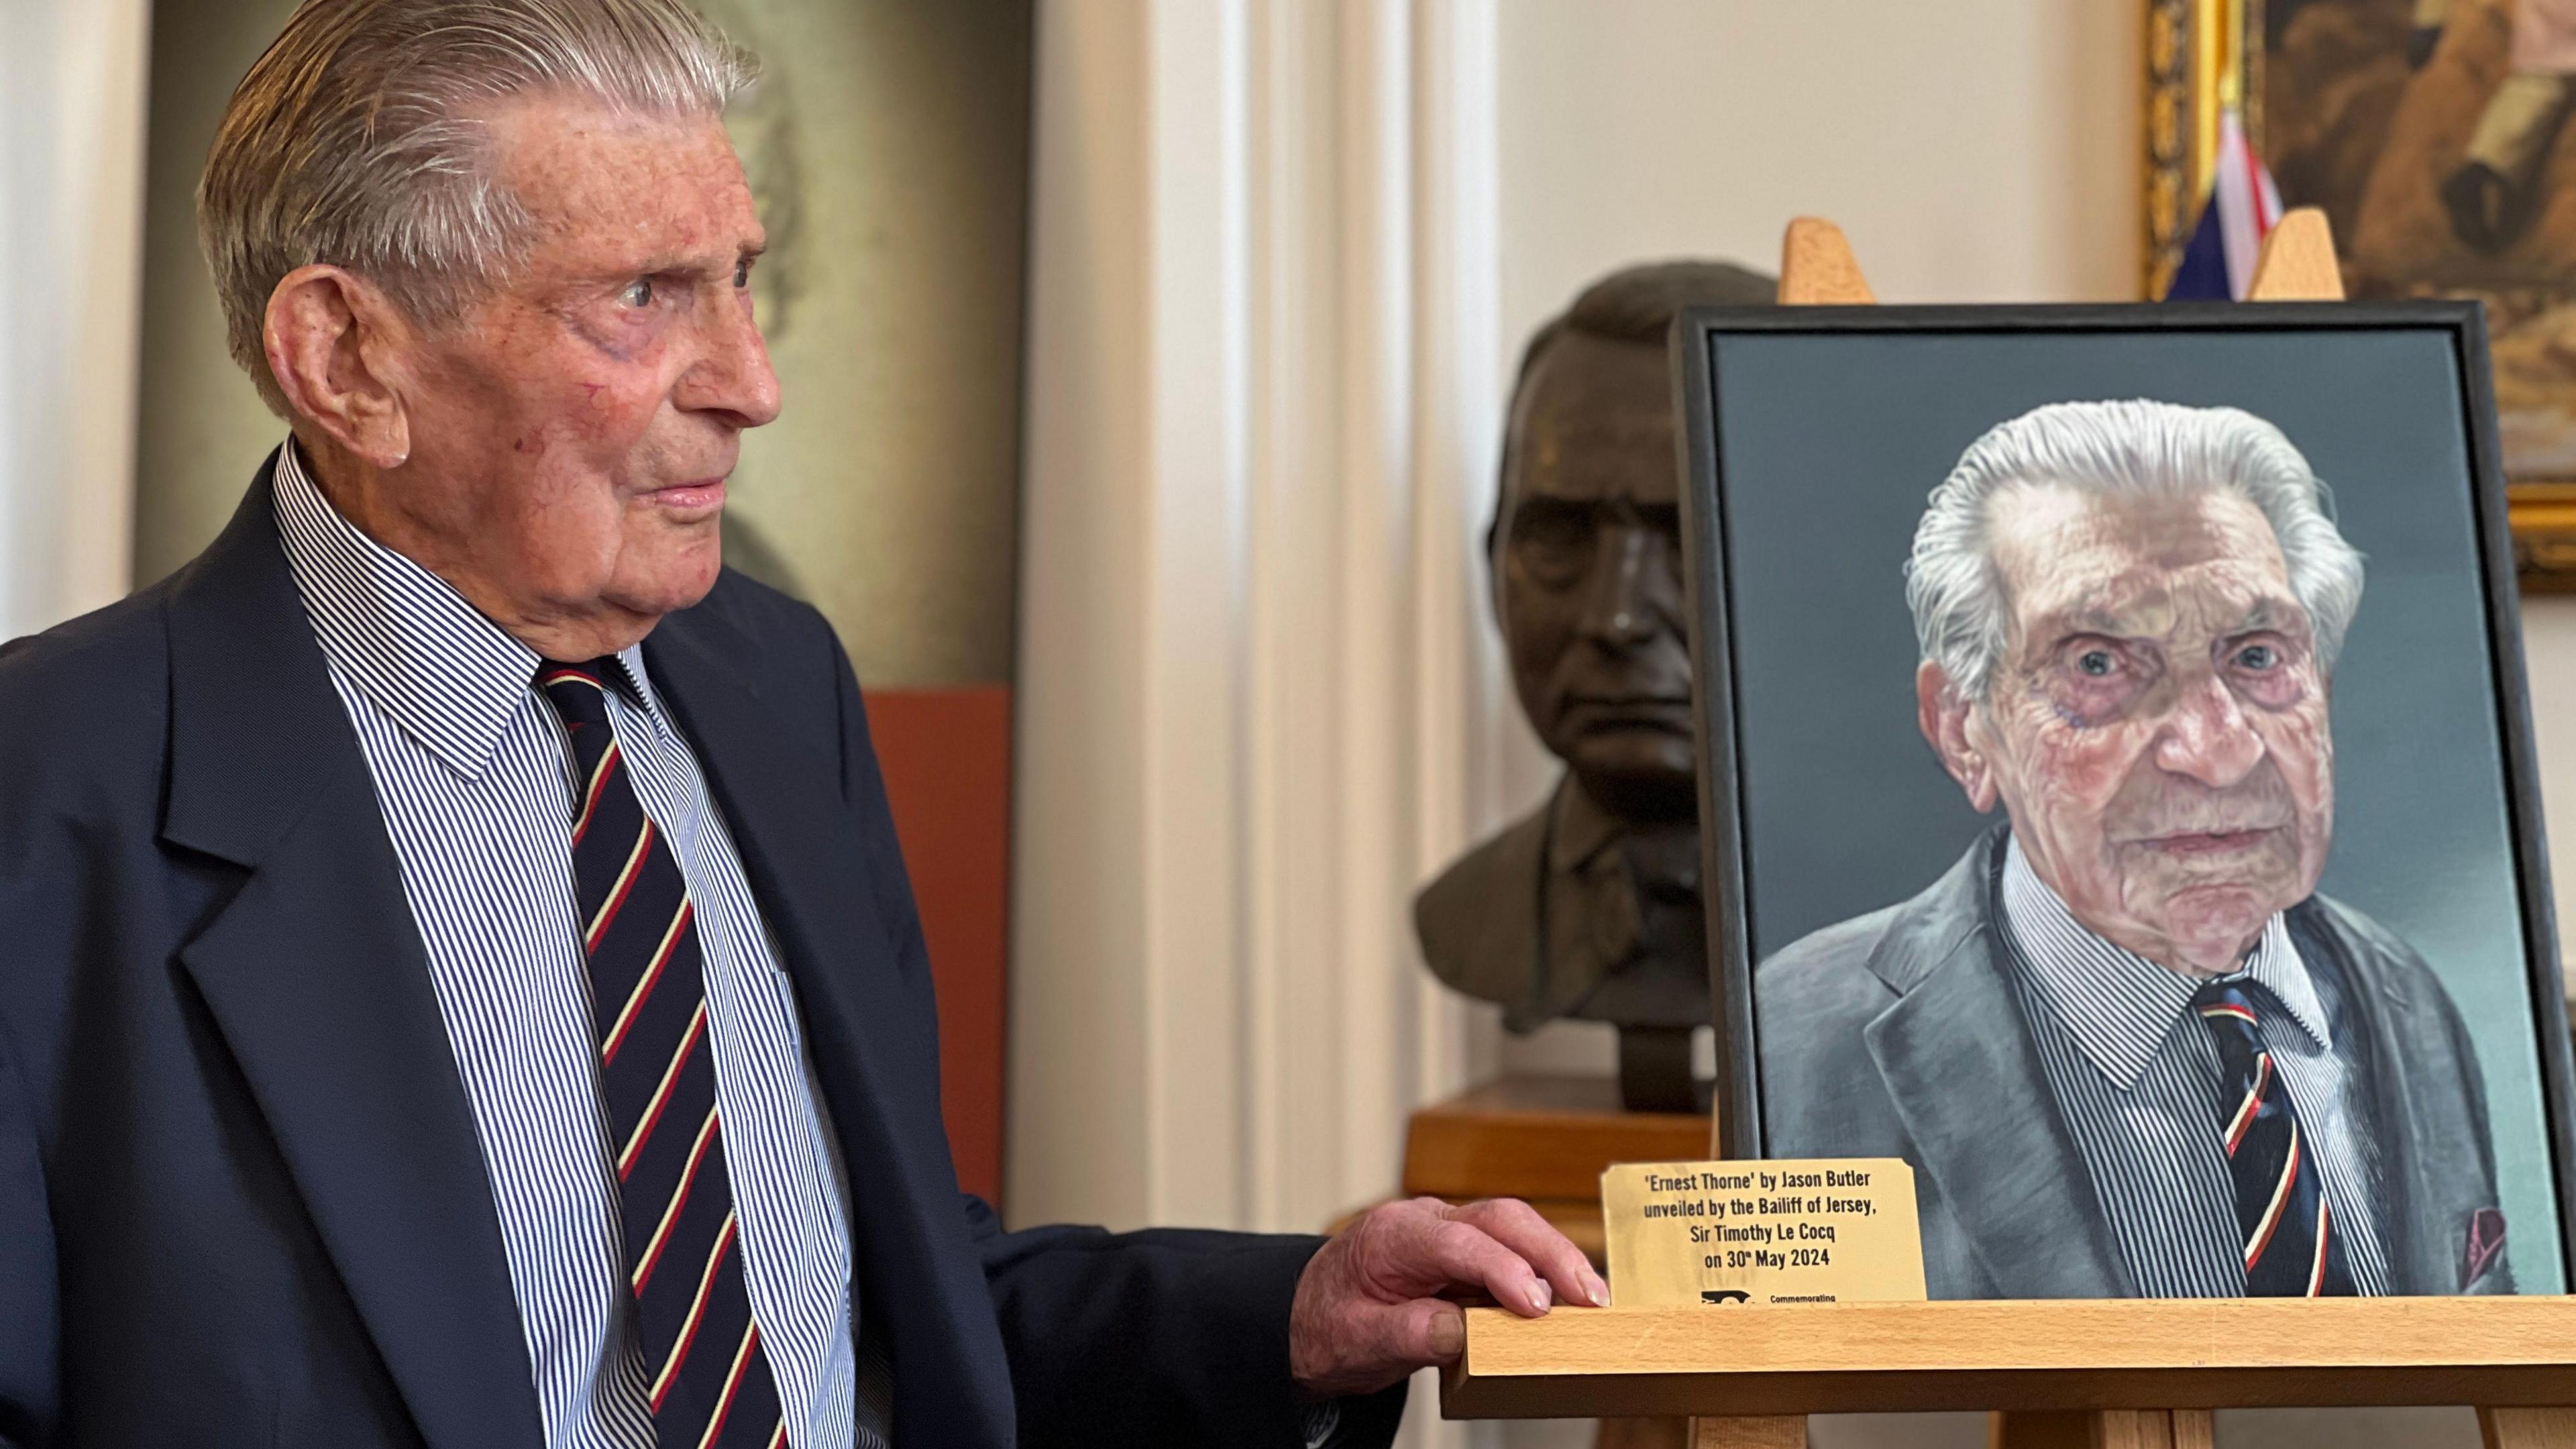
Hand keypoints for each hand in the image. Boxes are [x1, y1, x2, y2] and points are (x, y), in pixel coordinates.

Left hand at [1288, 1196, 1605, 1398]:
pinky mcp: (1465, 1249)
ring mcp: (1448, 1229)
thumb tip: (1461, 1333)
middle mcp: (1425, 1220)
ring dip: (1556, 1257)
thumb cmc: (1331, 1325)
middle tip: (1591, 1297)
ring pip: (1513, 1226)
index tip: (1537, 1305)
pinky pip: (1511, 1247)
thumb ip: (1409, 1334)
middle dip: (1550, 1253)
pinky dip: (1544, 1266)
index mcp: (1393, 1236)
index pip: (1458, 1243)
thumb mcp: (1360, 1341)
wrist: (1310, 1316)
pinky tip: (1569, 1295)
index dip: (1503, 1271)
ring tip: (1593, 1298)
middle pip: (1500, 1219)